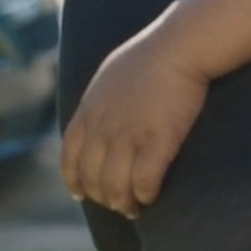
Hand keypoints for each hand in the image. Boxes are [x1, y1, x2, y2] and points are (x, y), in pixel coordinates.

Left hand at [61, 20, 209, 217]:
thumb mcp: (110, 75)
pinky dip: (145, 194)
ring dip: (123, 202)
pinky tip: (151, 194)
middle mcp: (102, 128)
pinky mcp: (157, 140)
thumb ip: (99, 101)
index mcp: (88, 111)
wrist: (180, 44)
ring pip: (116, 186)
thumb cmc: (152, 54)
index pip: (69, 158)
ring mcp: (128, 135)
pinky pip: (144, 181)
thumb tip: (96, 117)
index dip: (74, 181)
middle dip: (102, 197)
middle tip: (118, 203)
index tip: (82, 194)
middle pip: (92, 178)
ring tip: (134, 207)